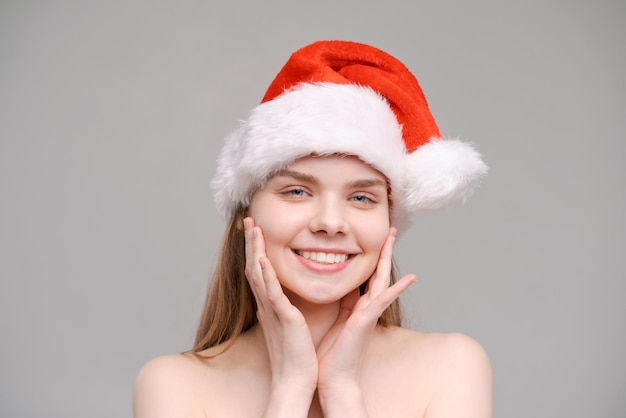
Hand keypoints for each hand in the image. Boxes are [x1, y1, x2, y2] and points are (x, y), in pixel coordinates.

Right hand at [243, 218, 317, 404]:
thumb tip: (285, 296)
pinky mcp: (283, 318)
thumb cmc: (295, 354)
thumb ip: (287, 307)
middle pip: (254, 267)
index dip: (255, 250)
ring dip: (256, 250)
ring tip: (253, 229)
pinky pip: (272, 293)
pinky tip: (263, 259)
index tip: (255, 230)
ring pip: (259, 274)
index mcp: (270, 305)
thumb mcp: (291, 323)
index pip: (258, 271)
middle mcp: (266, 305)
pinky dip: (266, 275)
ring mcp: (272, 310)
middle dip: (251, 243)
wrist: (295, 378)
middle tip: (248, 221)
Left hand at [315, 228, 416, 393]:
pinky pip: (382, 301)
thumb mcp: (339, 321)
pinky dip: (396, 289)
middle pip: (378, 273)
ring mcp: (368, 314)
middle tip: (390, 229)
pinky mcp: (365, 322)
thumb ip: (346, 304)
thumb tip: (347, 288)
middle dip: (383, 251)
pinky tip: (410, 278)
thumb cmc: (334, 354)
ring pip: (381, 281)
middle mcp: (367, 308)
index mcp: (359, 307)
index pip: (368, 276)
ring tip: (393, 239)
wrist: (333, 378)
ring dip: (386, 259)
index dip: (373, 258)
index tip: (377, 239)